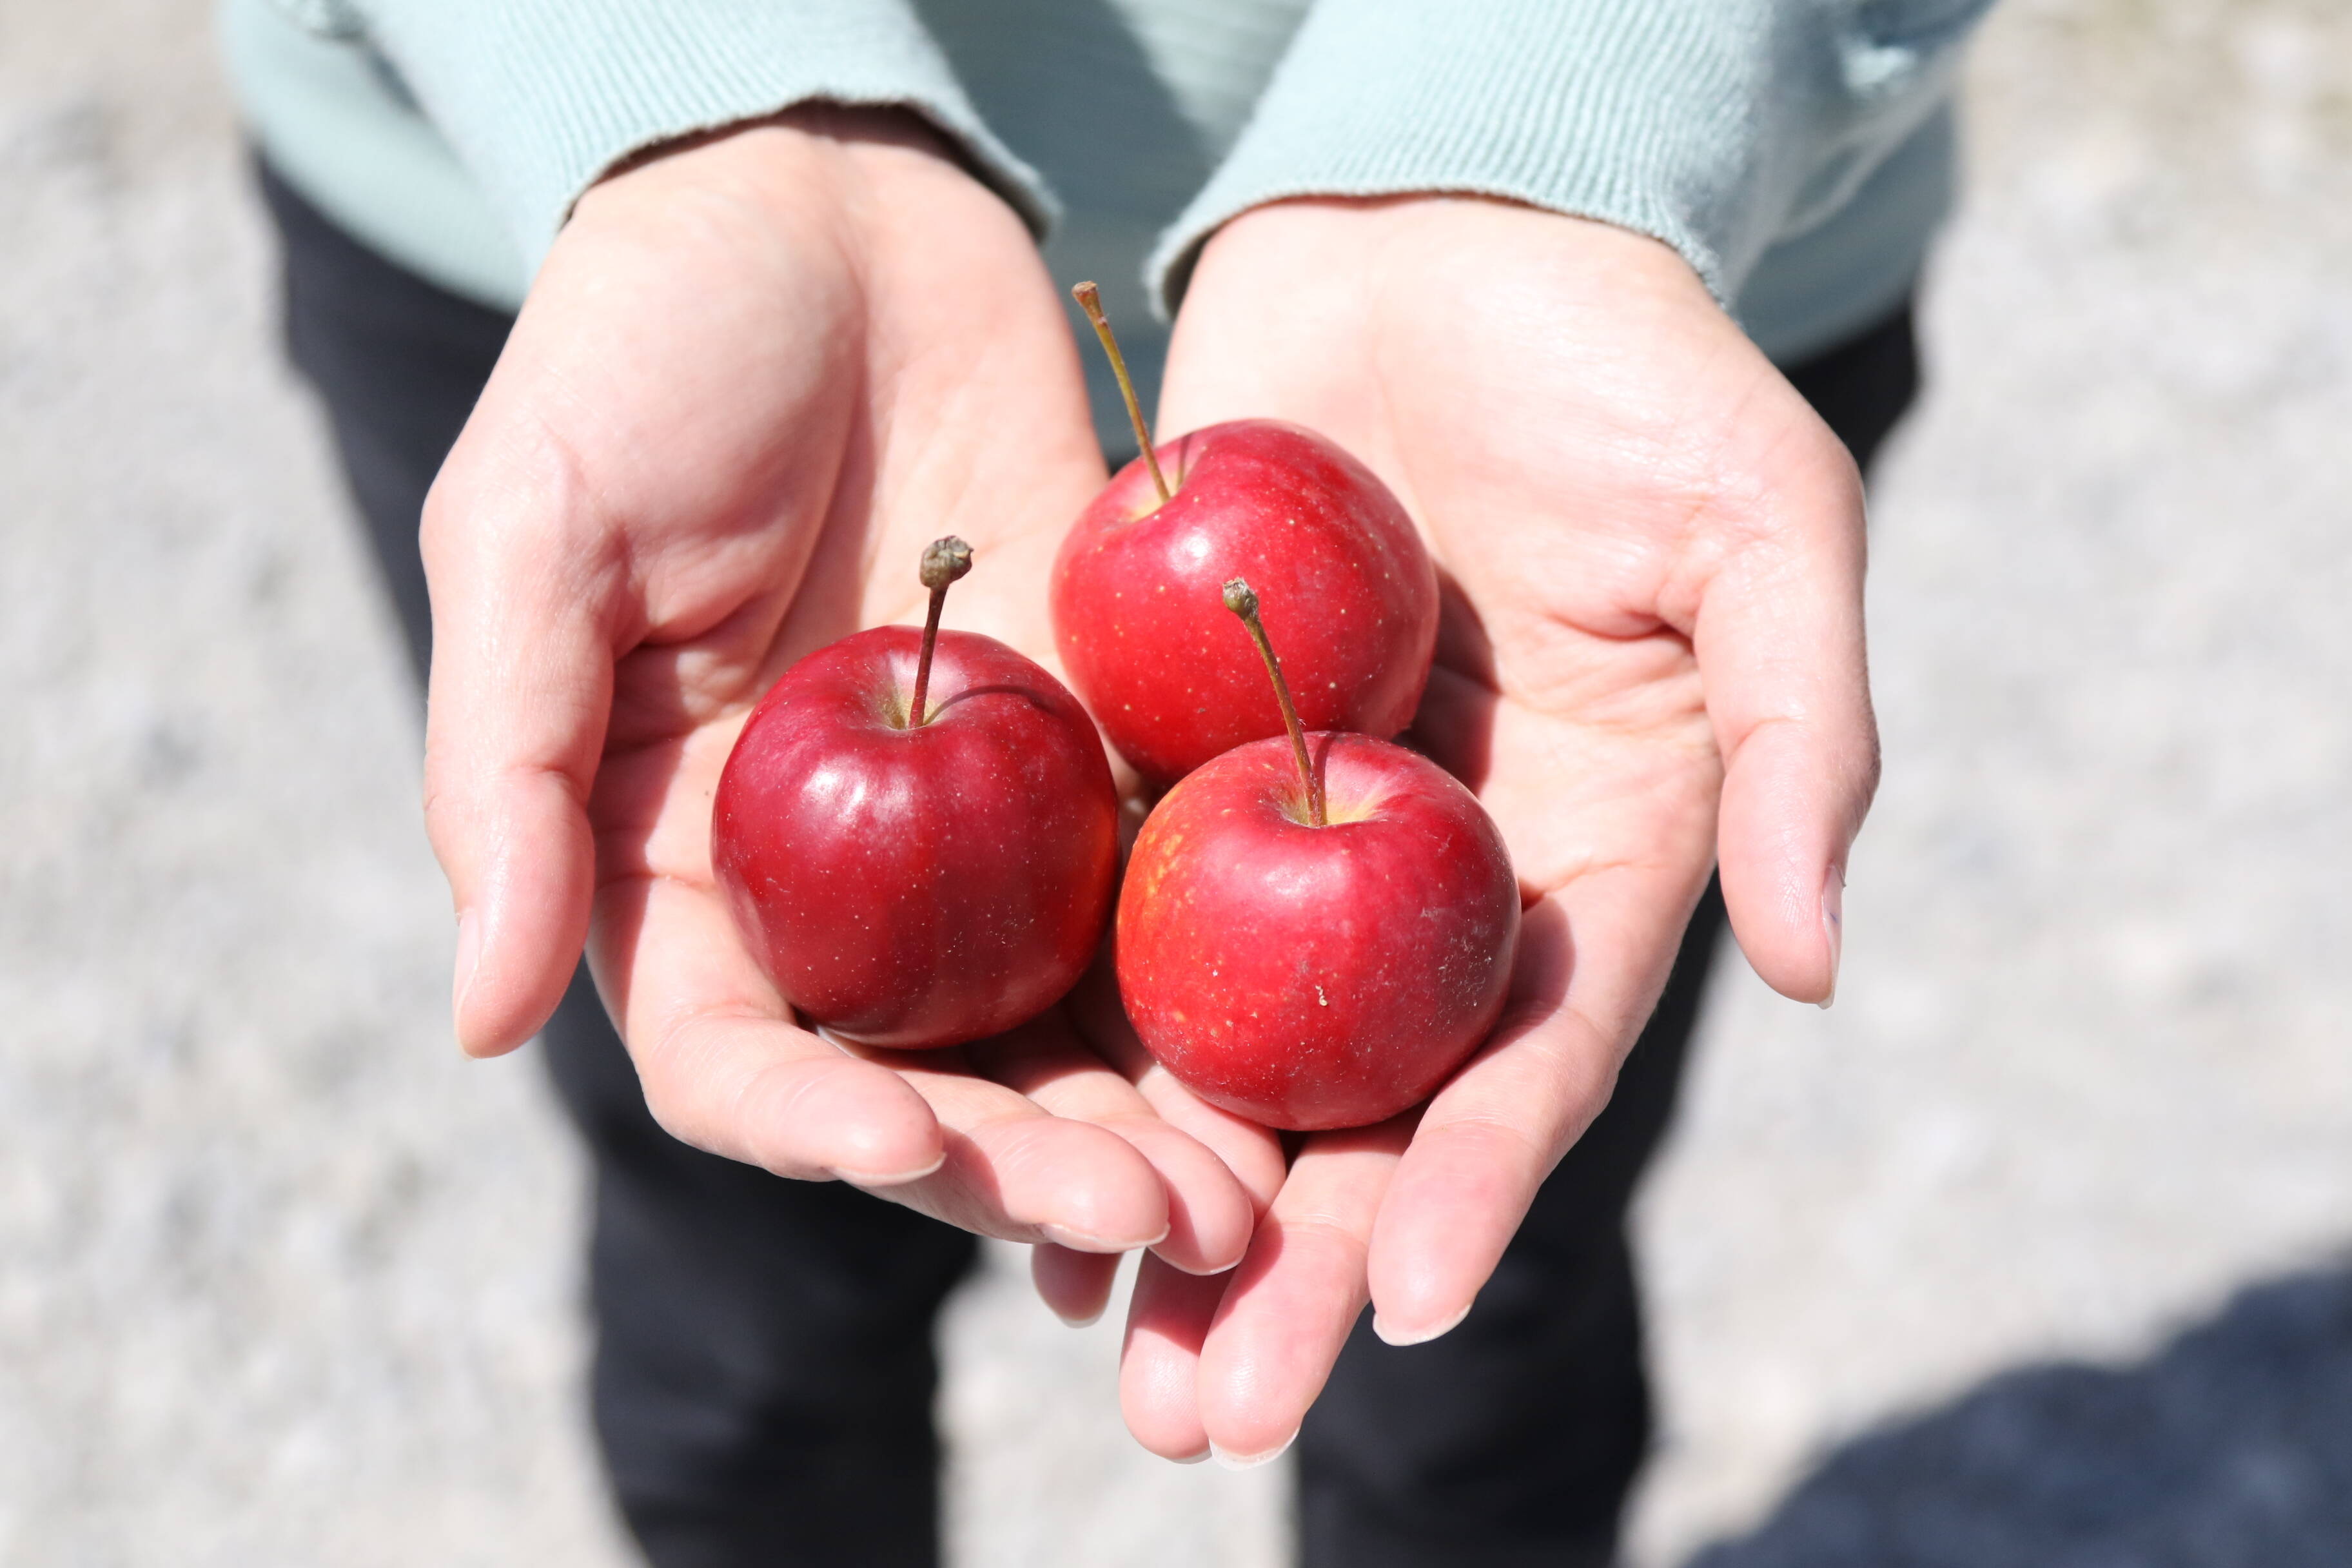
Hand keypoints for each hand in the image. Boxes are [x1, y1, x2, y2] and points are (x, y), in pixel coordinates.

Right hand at [419, 109, 1253, 1274]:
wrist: (838, 219)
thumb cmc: (645, 351)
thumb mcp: (532, 530)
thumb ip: (504, 768)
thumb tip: (478, 1023)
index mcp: (671, 866)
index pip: (738, 1059)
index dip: (816, 1128)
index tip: (910, 1154)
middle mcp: (827, 887)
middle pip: (924, 1084)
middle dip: (1025, 1171)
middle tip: (1148, 1228)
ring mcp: (969, 839)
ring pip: (1057, 1033)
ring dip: (1145, 1132)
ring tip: (1242, 1207)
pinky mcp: (1093, 765)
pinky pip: (1156, 901)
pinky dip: (1219, 990)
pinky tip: (1297, 1070)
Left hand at [1114, 197, 1873, 1459]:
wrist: (1428, 241)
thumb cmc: (1621, 370)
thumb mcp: (1761, 522)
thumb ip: (1804, 736)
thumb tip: (1812, 964)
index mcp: (1573, 867)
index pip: (1521, 1063)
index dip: (1467, 1188)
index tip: (1405, 1302)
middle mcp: (1422, 892)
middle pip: (1352, 1118)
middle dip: (1288, 1274)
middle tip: (1208, 1418)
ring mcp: (1280, 844)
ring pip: (1214, 1066)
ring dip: (1157, 1219)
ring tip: (1103, 1362)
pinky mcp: (1155, 774)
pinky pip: (1099, 934)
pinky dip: (1057, 1055)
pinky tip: (993, 1164)